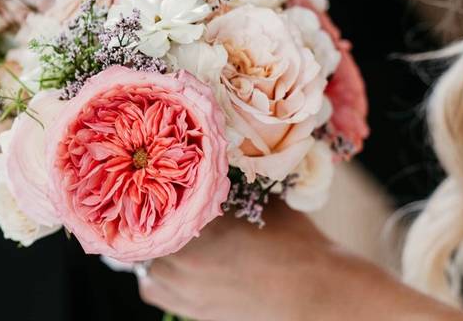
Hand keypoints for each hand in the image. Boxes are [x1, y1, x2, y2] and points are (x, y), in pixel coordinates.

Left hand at [139, 202, 462, 320]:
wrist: (318, 293)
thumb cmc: (296, 243)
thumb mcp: (265, 200)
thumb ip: (236, 180)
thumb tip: (216, 156)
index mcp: (202, 226)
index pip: (158, 198)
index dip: (153, 184)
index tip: (153, 173)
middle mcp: (186, 260)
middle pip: (145, 231)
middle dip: (151, 215)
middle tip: (157, 200)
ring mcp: (187, 290)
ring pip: (144, 263)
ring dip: (149, 245)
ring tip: (163, 231)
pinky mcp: (193, 311)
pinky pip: (153, 290)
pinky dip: (155, 276)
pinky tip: (170, 262)